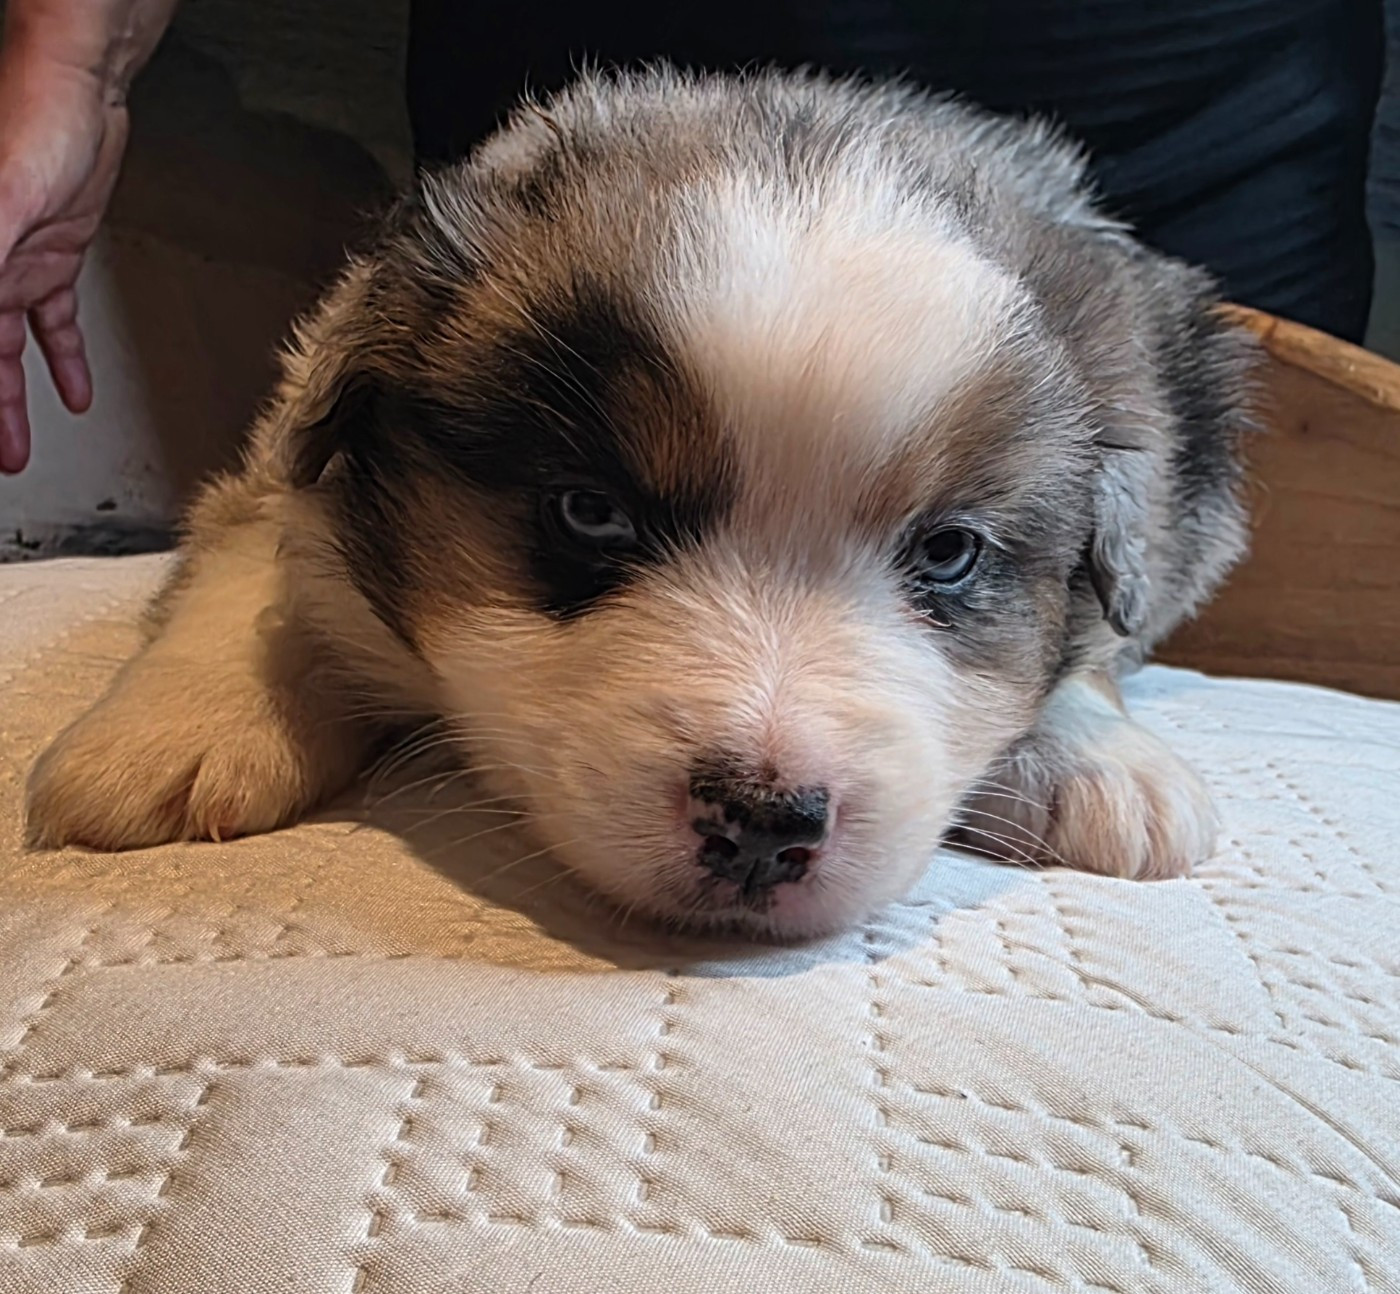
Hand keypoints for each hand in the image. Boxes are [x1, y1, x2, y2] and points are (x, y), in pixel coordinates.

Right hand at [0, 46, 128, 472]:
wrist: (80, 92)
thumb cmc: (33, 129)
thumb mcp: (0, 211)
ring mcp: (12, 265)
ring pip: (5, 352)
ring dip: (10, 403)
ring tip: (15, 448)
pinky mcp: (51, 259)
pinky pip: (53, 325)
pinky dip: (63, 361)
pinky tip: (75, 396)